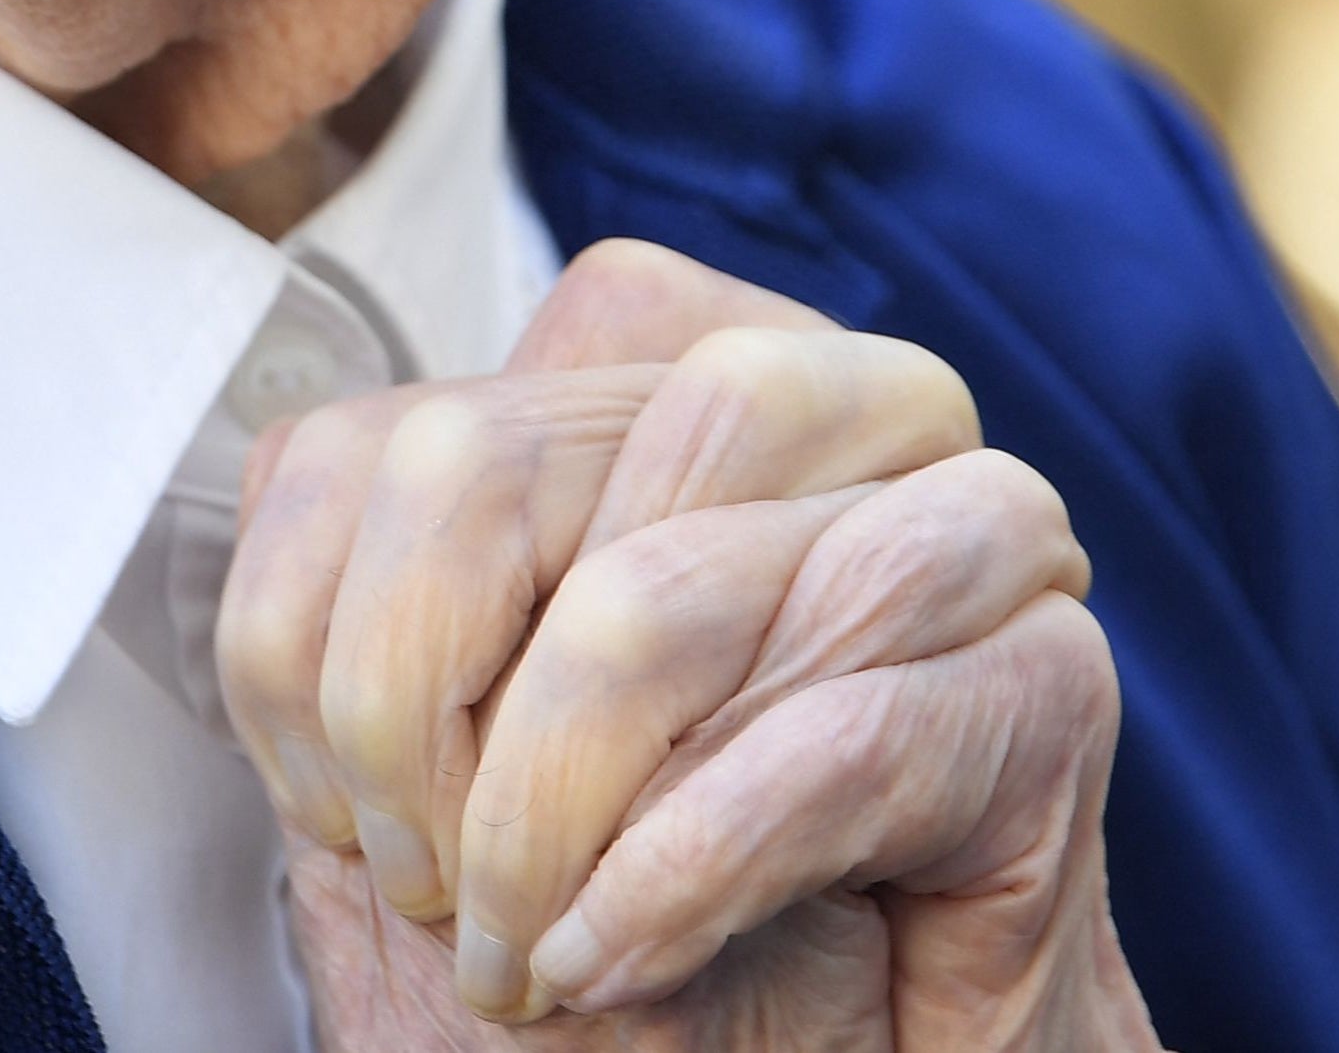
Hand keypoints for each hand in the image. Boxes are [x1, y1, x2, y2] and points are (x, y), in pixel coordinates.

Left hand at [219, 242, 1167, 1046]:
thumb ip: (380, 617)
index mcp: (663, 380)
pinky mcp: (1052, 684)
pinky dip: (683, 869)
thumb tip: (286, 470)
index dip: (329, 639)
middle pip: (496, 464)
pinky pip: (827, 738)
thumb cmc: (658, 932)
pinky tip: (616, 958)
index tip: (343, 819)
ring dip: (545, 810)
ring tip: (529, 956)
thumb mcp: (464, 772)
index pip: (406, 428)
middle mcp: (824, 401)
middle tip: (439, 904)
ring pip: (656, 589)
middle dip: (413, 723)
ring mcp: (957, 522)